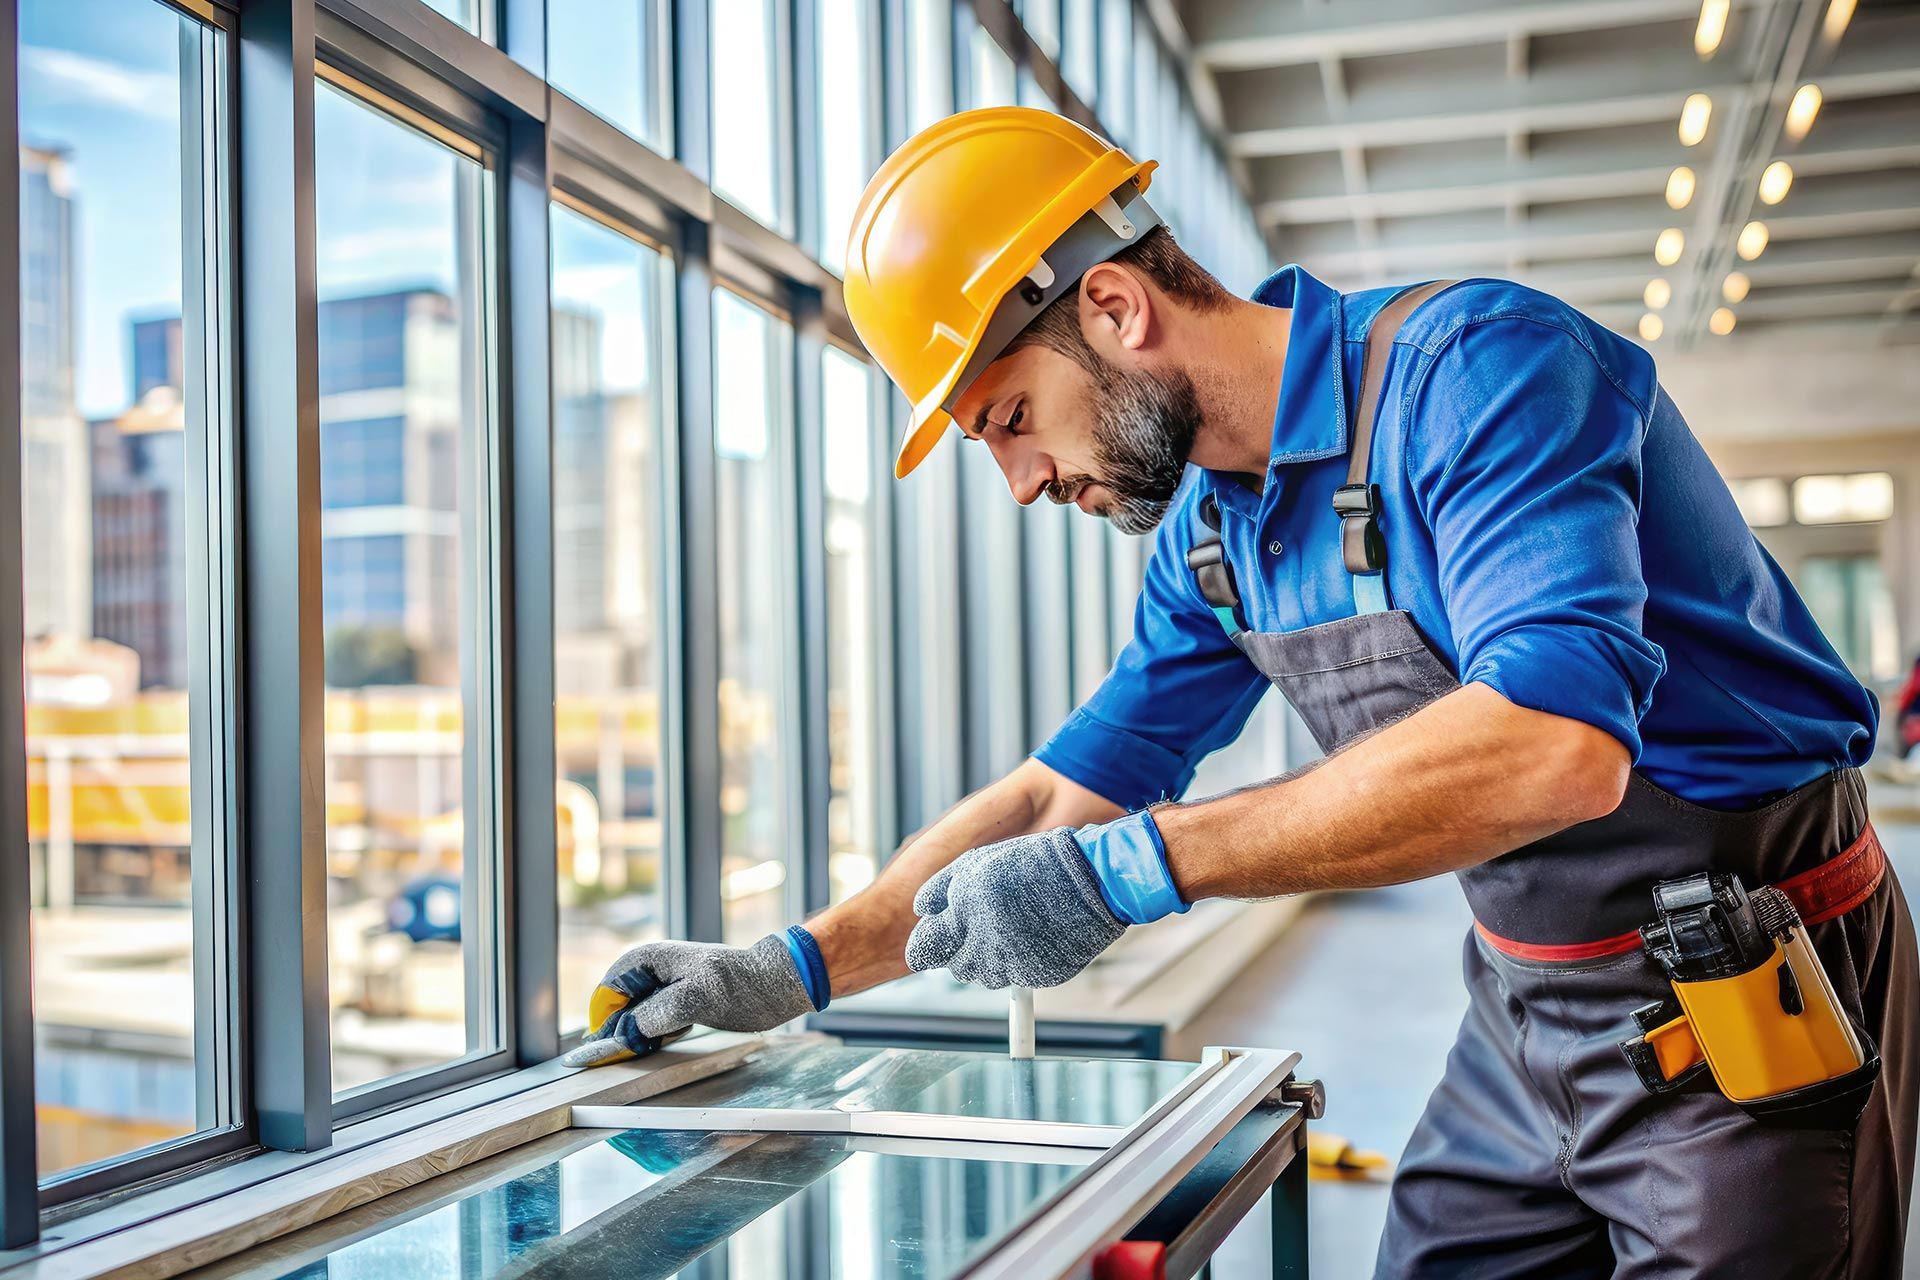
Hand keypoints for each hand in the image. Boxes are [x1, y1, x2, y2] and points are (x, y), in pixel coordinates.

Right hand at [563, 934, 813, 1066]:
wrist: (776, 985)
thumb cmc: (738, 986)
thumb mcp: (692, 1001)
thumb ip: (651, 1017)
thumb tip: (621, 1035)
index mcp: (647, 959)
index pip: (607, 993)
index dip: (604, 1022)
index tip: (607, 1051)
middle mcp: (651, 969)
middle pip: (617, 1006)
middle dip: (619, 1030)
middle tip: (632, 1053)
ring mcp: (664, 986)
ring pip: (633, 1016)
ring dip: (636, 1035)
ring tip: (650, 1047)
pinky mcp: (677, 1002)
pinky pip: (652, 1021)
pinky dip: (652, 1035)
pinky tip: (664, 1042)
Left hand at [905, 827, 1127, 988]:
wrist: (1091, 879)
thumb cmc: (1032, 864)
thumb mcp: (977, 863)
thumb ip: (940, 890)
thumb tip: (920, 912)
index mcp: (965, 917)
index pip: (924, 953)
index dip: (926, 947)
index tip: (933, 941)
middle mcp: (986, 947)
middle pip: (956, 967)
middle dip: (962, 949)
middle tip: (983, 923)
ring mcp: (1014, 965)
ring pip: (986, 975)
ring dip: (990, 957)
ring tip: (1011, 924)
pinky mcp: (1040, 975)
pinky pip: (1018, 976)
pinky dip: (1020, 960)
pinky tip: (1033, 933)